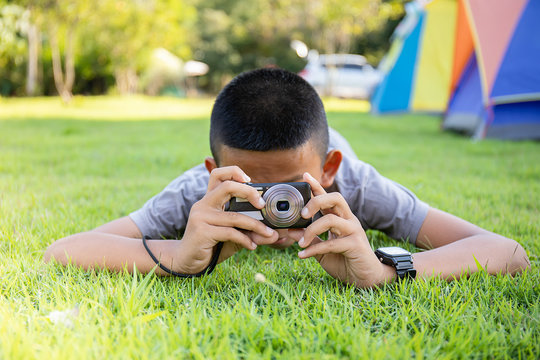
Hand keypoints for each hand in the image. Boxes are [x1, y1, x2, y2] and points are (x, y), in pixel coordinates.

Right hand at [175, 166, 277, 273]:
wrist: (186, 262)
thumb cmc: (210, 246)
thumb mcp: (232, 237)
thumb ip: (250, 232)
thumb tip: (275, 234)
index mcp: (210, 200)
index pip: (218, 175)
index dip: (234, 171)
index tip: (251, 181)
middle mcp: (203, 204)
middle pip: (227, 186)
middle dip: (249, 192)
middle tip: (263, 204)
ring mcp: (201, 217)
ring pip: (235, 216)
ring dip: (256, 226)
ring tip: (269, 234)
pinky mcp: (201, 231)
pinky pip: (230, 232)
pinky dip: (245, 239)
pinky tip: (252, 246)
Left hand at [297, 172, 395, 287]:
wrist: (365, 278)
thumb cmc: (344, 261)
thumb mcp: (322, 249)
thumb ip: (309, 239)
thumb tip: (290, 231)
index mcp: (340, 218)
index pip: (328, 197)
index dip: (317, 186)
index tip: (304, 176)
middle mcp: (348, 220)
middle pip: (335, 198)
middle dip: (316, 201)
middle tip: (302, 213)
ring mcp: (353, 231)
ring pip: (331, 219)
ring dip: (311, 230)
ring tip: (300, 243)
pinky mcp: (355, 244)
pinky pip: (332, 243)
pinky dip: (314, 249)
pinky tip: (302, 255)